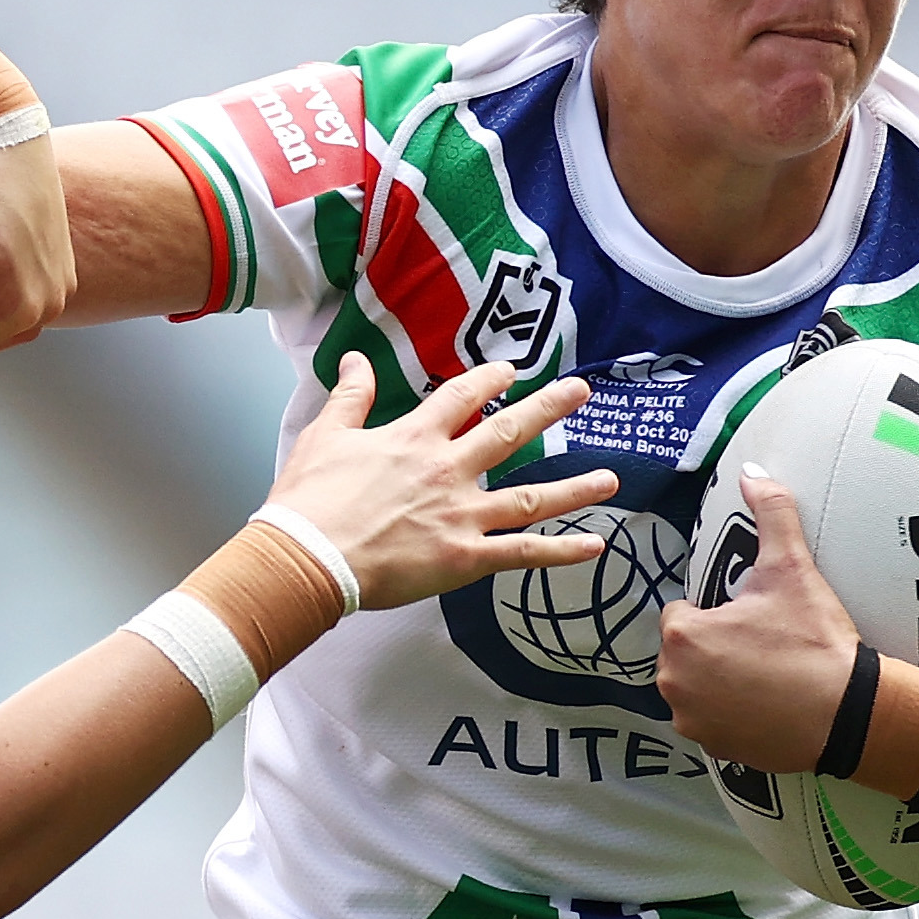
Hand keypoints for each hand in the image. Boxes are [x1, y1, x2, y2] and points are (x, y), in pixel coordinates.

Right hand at [265, 357, 614, 610]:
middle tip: (580, 392)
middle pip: (508, 433)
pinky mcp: (464, 559)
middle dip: (548, 409)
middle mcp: (448, 471)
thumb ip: (349, 396)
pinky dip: (559, 552)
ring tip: (609, 478)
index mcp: (414, 438)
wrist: (309, 556)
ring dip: (573, 487)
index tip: (509, 371)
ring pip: (529, 498)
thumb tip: (356, 359)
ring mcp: (461, 515)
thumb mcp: (324, 435)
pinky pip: (522, 554)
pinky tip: (593, 546)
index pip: (461, 397)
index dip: (488, 379)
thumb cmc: (309, 500)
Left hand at [654, 467, 862, 768]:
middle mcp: (673, 681)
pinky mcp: (713, 747)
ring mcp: (691, 719)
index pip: (682, 612)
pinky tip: (766, 703)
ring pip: (695, 686)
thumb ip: (772, 515)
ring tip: (766, 673)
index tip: (752, 617)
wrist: (849, 713)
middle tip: (763, 644)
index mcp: (683, 635)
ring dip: (718, 679)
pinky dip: (731, 712)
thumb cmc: (815, 642)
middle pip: (685, 650)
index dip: (717, 612)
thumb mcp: (794, 570)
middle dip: (715, 645)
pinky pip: (711, 720)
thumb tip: (753, 472)